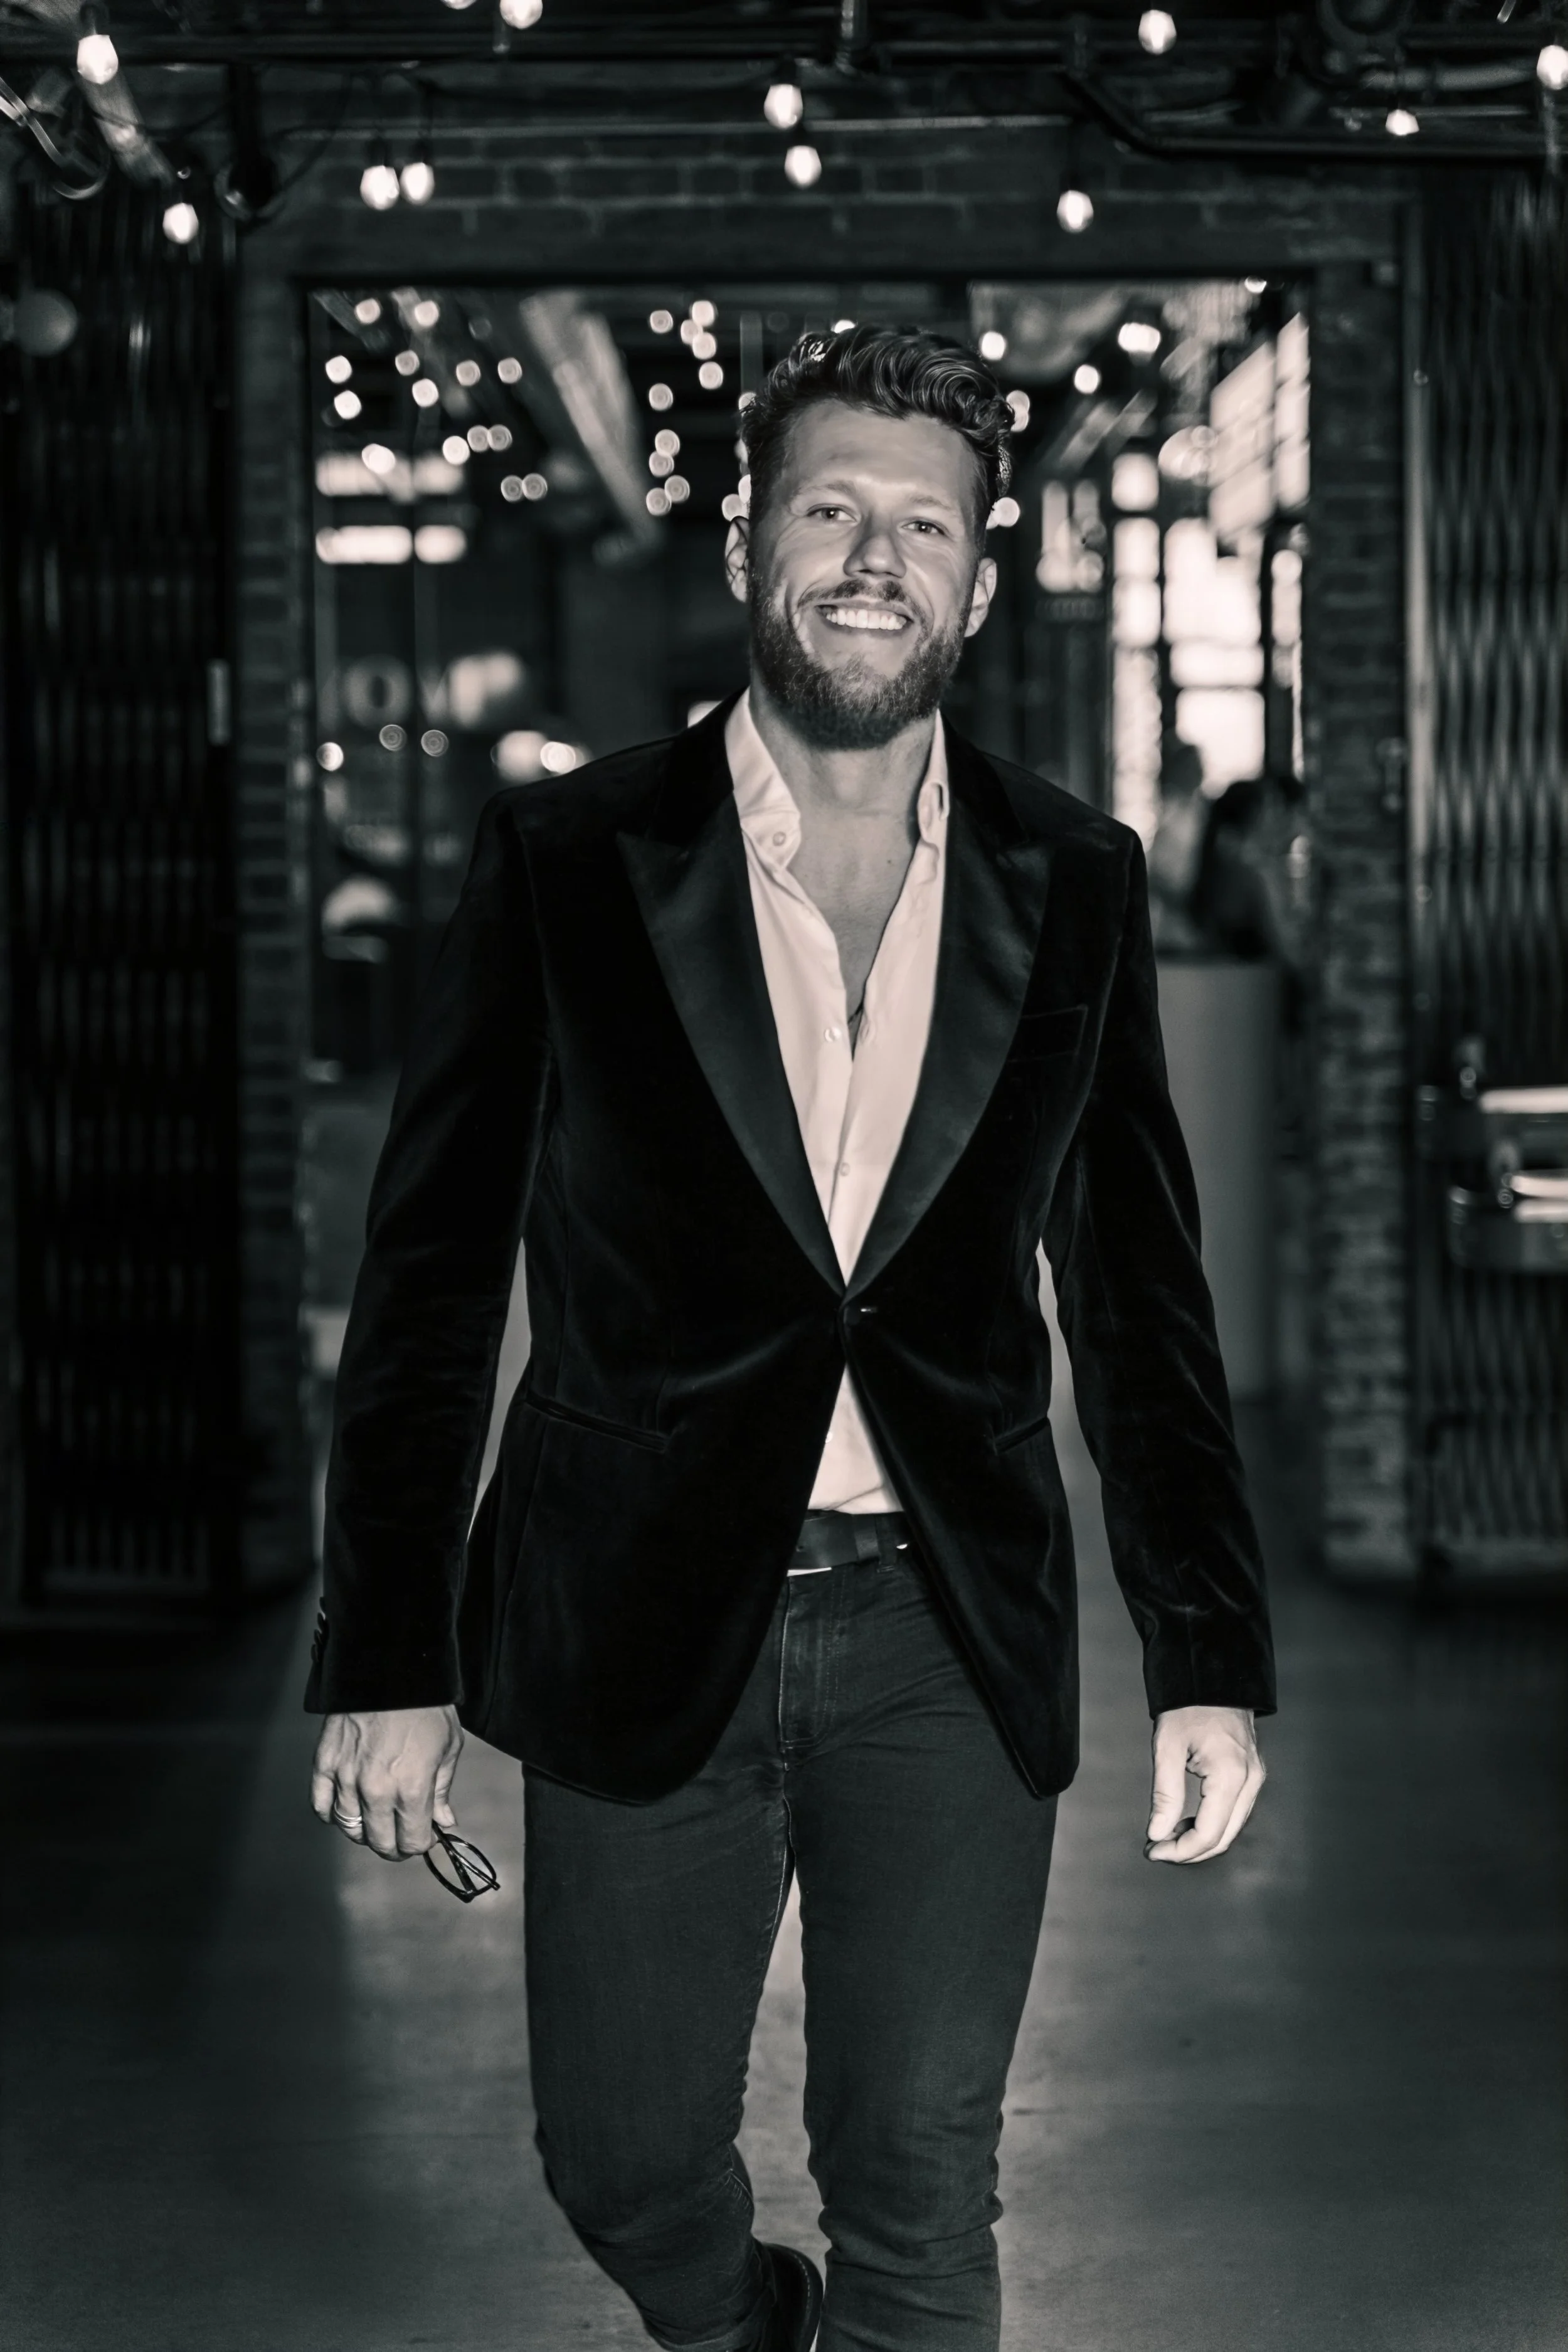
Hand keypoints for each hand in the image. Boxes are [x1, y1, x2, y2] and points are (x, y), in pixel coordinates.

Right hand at [311, 1706, 462, 1860]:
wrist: (391, 1667)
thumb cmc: (426, 1705)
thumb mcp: (448, 1748)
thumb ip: (442, 1791)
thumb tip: (444, 1822)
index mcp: (411, 1789)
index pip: (411, 1842)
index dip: (420, 1844)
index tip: (423, 1835)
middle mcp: (376, 1790)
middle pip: (379, 1843)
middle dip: (394, 1845)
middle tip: (401, 1834)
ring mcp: (346, 1777)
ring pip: (349, 1827)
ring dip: (364, 1831)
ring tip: (376, 1820)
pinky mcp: (325, 1763)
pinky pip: (320, 1805)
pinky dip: (331, 1813)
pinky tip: (345, 1807)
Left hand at [1145, 1704, 1263, 1864]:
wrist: (1212, 1678)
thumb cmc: (1188, 1706)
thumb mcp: (1167, 1747)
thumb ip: (1164, 1794)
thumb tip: (1158, 1832)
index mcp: (1230, 1776)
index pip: (1208, 1834)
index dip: (1180, 1851)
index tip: (1154, 1850)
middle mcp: (1250, 1781)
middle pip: (1223, 1838)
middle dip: (1189, 1851)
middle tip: (1158, 1849)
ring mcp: (1255, 1779)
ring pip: (1230, 1829)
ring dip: (1200, 1839)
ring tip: (1168, 1835)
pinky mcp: (1251, 1775)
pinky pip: (1234, 1813)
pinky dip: (1211, 1824)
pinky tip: (1187, 1821)